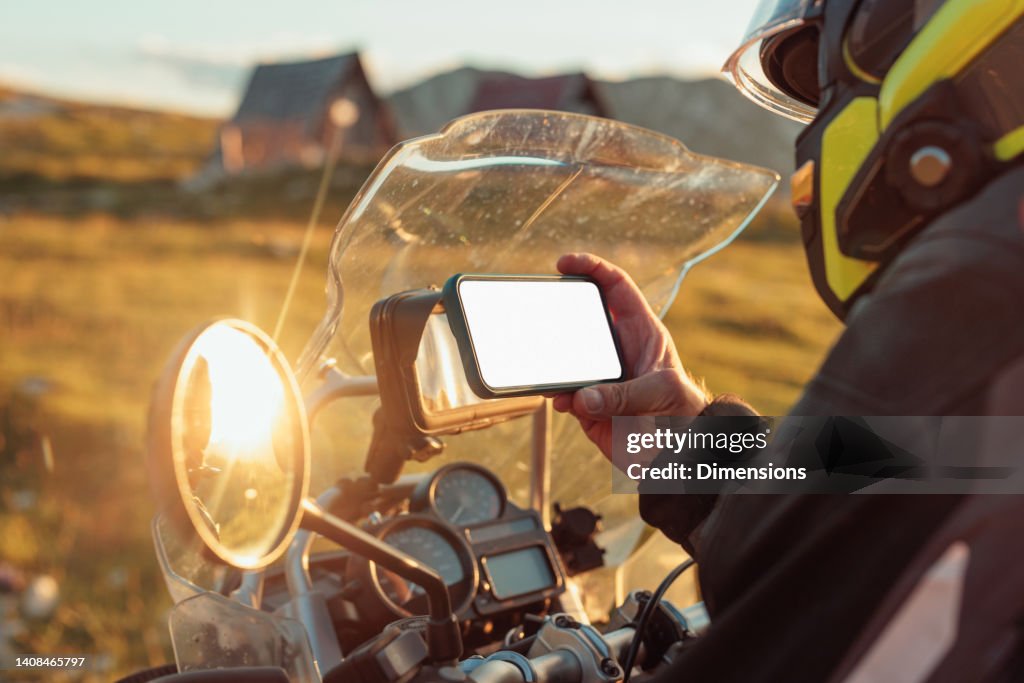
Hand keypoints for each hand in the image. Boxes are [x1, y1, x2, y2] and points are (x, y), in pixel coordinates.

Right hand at [552, 253, 708, 458]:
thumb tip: (581, 398)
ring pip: (567, 359)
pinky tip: (565, 402)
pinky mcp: (588, 404)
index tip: (564, 263)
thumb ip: (624, 395)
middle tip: (540, 313)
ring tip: (552, 371)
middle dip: (560, 315)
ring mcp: (599, 376)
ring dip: (556, 364)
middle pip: (582, 320)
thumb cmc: (681, 411)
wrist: (679, 452)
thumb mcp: (660, 394)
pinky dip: (560, 397)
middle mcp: (616, 349)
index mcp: (640, 331)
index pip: (615, 287)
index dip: (591, 268)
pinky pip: (565, 395)